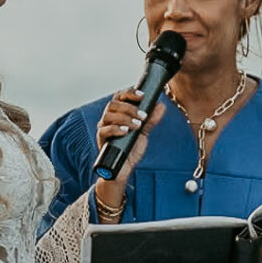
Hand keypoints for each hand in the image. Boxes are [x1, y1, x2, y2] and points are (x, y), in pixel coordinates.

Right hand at [92, 89, 164, 220]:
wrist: (124, 168)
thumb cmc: (131, 148)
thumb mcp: (144, 133)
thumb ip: (151, 120)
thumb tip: (160, 106)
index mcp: (118, 113)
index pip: (120, 96)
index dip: (130, 93)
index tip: (142, 95)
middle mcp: (109, 118)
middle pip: (113, 104)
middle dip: (130, 107)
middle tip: (143, 116)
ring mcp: (103, 128)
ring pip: (109, 115)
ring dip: (125, 117)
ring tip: (138, 125)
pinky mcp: (101, 140)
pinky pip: (104, 130)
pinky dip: (116, 129)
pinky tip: (126, 131)